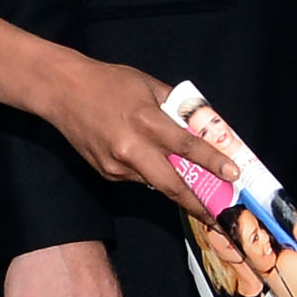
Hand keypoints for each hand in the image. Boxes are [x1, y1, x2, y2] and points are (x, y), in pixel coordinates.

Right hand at [37, 54, 236, 217]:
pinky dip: (150, 174)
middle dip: (197, 203)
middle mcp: (131, 148)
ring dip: (177, 190)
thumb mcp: (149, 86)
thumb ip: (176, 107)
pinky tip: (153, 164)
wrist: (62, 92)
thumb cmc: (109, 82)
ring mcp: (116, 165)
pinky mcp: (105, 173)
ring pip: (155, 184)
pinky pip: (137, 178)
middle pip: (172, 184)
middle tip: (218, 214)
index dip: (213, 162)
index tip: (233, 174)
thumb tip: (200, 124)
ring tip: (199, 196)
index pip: (187, 147)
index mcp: (146, 121)